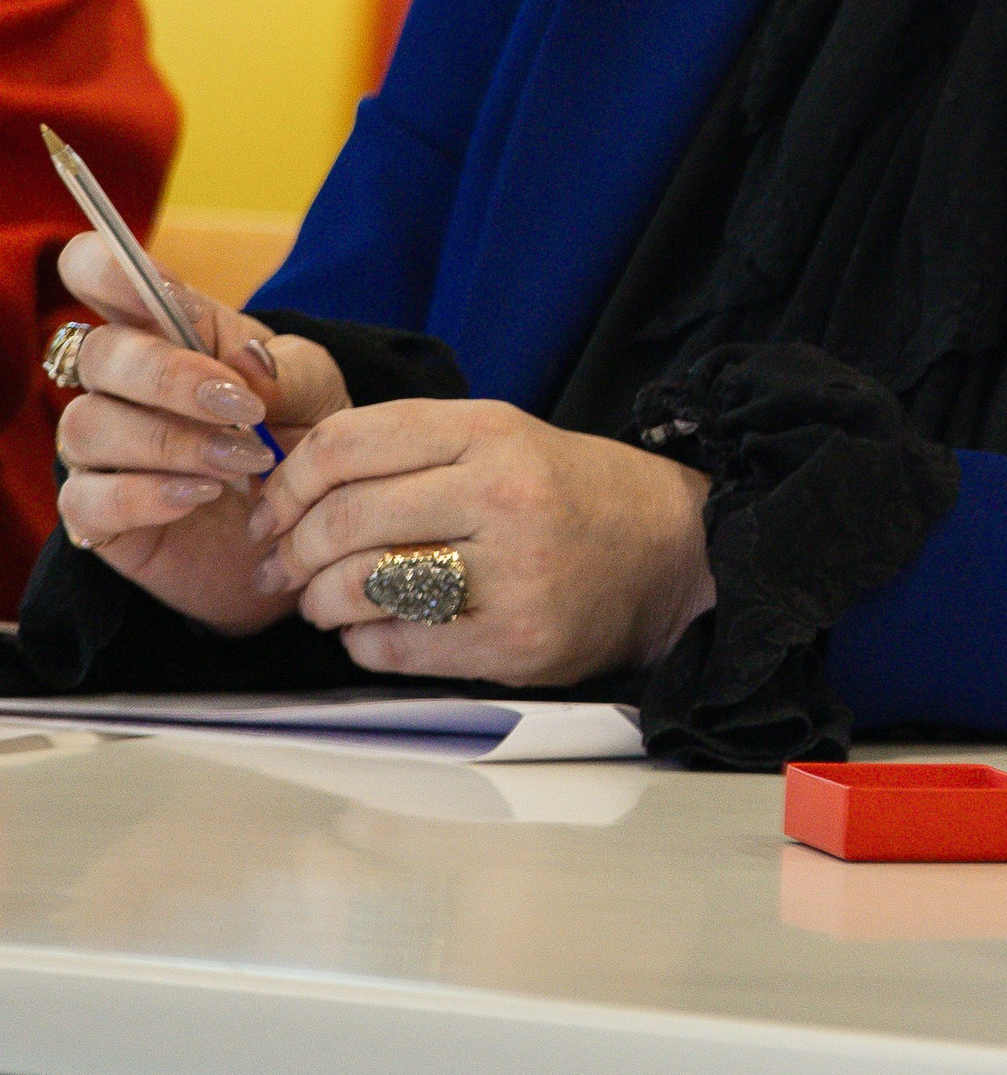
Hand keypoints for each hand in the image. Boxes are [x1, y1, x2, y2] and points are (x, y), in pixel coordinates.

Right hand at [52, 234, 349, 634]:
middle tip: (241, 408)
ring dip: (169, 442)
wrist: (304, 526)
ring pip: (87, 427)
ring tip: (240, 463)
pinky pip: (85, 500)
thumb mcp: (315, 391)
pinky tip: (201, 496)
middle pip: (97, 353)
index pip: (95, 272)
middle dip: (168, 377)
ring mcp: (102, 449)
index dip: (108, 270)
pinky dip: (144, 496)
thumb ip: (283, 369)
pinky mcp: (97, 514)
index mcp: (163, 328)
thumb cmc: (300, 434)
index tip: (155, 292)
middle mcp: (118, 383)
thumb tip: (245, 360)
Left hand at [245, 396, 714, 683]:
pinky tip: (369, 633)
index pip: (347, 442)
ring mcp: (511, 569)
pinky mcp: (516, 639)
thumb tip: (289, 485)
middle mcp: (499, 491)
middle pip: (346, 517)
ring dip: (320, 602)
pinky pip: (399, 645)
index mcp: (486, 429)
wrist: (669, 549)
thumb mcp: (497, 438)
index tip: (269, 510)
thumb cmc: (564, 493)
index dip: (287, 481)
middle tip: (277, 569)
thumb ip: (406, 449)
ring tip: (321, 604)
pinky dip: (362, 643)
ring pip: (364, 585)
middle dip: (290, 551)